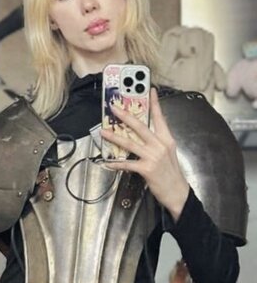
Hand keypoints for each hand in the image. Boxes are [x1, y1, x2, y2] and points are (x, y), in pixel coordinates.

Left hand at [101, 89, 189, 219]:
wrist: (178, 192)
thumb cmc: (171, 173)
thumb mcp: (169, 152)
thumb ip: (158, 141)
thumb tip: (144, 133)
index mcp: (167, 139)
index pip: (160, 118)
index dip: (154, 104)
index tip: (149, 90)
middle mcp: (160, 145)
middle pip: (141, 127)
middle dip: (126, 116)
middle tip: (115, 108)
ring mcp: (153, 157)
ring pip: (131, 143)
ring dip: (115, 137)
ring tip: (104, 132)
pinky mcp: (146, 169)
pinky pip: (128, 164)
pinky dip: (117, 164)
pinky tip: (108, 162)